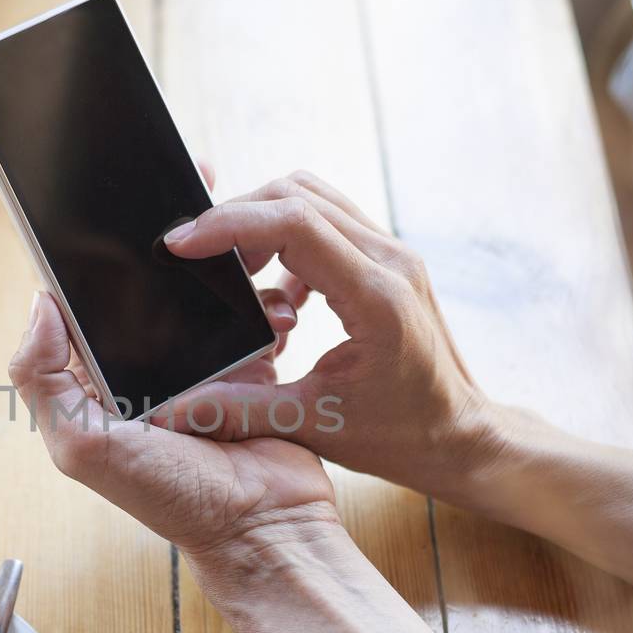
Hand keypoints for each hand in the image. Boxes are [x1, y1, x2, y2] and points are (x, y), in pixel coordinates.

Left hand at [8, 292, 337, 584]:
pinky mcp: (247, 371)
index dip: (82, 291)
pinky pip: (249, 324)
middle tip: (173, 261)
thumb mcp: (84, 445)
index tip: (98, 259)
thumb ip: (43, 380)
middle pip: (140, 305)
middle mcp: (144, 380)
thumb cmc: (172, 496)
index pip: (76, 325)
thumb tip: (38, 305)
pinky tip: (265, 308)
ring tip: (225, 280)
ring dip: (213, 293)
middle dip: (155, 283)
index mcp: (96, 393)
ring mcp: (198, 373)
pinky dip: (259, 314)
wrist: (260, 522)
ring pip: (198, 307)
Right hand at [158, 170, 495, 499]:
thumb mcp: (314, 426)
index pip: (293, 224)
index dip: (229, 224)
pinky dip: (286, 237)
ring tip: (231, 271)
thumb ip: (239, 410)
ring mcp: (393, 254)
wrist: (461, 436)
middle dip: (236, 218)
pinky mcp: (387, 260)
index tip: (182, 244)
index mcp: (376, 296)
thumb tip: (171, 410)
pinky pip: (327, 221)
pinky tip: (274, 292)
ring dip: (261, 222)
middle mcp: (389, 260)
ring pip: (312, 198)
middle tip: (196, 259)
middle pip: (297, 196)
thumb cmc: (401, 436)